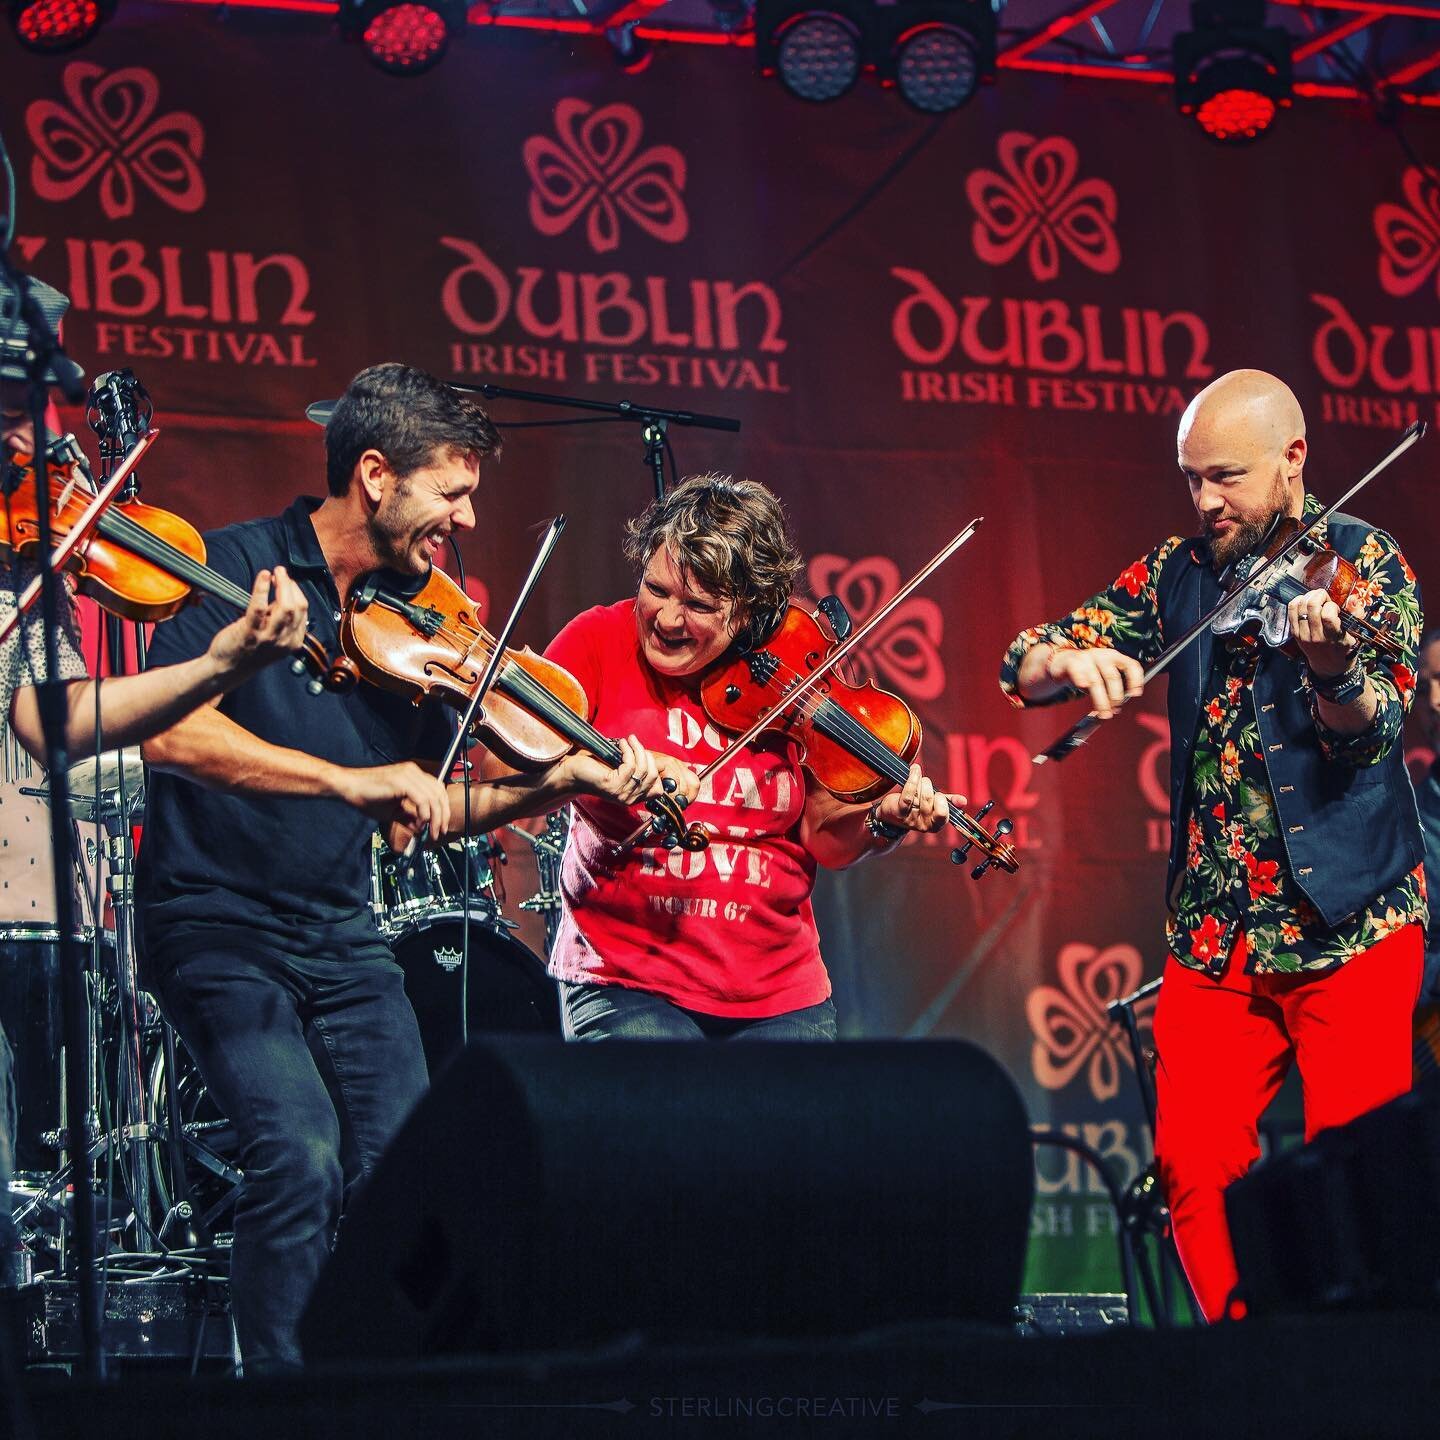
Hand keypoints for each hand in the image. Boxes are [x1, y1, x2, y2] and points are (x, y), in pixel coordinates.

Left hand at [206, 567, 308, 677]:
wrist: (228, 668)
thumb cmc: (249, 650)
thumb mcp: (273, 637)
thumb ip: (279, 618)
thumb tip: (282, 592)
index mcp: (293, 641)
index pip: (303, 611)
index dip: (296, 592)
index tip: (286, 582)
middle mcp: (284, 640)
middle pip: (297, 607)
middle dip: (291, 585)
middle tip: (281, 572)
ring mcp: (268, 638)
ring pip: (286, 607)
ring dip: (282, 585)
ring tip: (275, 573)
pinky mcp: (250, 633)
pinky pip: (259, 607)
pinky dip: (262, 588)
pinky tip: (263, 577)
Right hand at [333, 761, 450, 849]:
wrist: (348, 787)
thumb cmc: (366, 796)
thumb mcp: (392, 810)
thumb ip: (409, 817)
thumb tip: (421, 829)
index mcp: (413, 775)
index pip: (437, 790)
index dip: (443, 809)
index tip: (441, 826)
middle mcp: (413, 772)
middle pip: (439, 793)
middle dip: (442, 815)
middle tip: (439, 832)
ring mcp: (408, 774)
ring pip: (433, 797)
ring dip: (435, 818)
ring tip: (430, 832)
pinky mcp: (401, 781)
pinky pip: (422, 799)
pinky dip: (424, 814)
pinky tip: (420, 824)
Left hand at [563, 735, 690, 806]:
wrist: (572, 773)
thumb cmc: (596, 768)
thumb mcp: (623, 769)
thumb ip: (639, 769)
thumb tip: (661, 764)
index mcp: (633, 798)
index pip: (658, 790)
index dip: (656, 771)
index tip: (646, 755)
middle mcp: (629, 800)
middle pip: (652, 776)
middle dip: (646, 755)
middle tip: (635, 742)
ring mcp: (621, 794)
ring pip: (642, 769)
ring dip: (637, 749)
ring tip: (629, 740)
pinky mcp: (613, 786)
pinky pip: (630, 765)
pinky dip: (628, 751)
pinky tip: (621, 743)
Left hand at [873, 762, 964, 834]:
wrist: (890, 813)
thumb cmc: (915, 806)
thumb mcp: (934, 804)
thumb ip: (949, 802)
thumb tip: (964, 801)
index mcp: (935, 825)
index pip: (943, 814)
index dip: (942, 801)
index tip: (938, 794)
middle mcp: (923, 825)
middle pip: (931, 801)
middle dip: (928, 787)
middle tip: (925, 782)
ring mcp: (910, 820)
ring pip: (920, 797)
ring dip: (920, 783)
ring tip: (918, 778)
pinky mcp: (898, 812)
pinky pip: (908, 795)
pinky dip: (913, 779)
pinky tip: (914, 770)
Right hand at [1045, 646, 1144, 718]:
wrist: (1062, 662)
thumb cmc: (1087, 672)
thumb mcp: (1103, 676)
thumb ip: (1111, 689)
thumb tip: (1116, 709)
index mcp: (1115, 657)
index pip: (1131, 666)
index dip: (1136, 680)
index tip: (1135, 694)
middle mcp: (1102, 655)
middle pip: (1112, 677)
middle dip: (1115, 697)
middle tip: (1113, 710)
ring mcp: (1086, 658)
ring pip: (1095, 680)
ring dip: (1100, 699)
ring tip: (1102, 712)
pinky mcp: (1071, 662)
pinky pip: (1077, 671)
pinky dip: (1080, 679)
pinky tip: (1083, 686)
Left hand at [1288, 586, 1358, 677]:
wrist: (1328, 666)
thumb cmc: (1344, 648)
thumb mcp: (1355, 635)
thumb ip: (1356, 616)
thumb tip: (1353, 599)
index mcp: (1334, 638)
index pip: (1327, 616)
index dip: (1331, 606)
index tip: (1335, 608)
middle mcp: (1316, 637)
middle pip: (1312, 607)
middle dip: (1319, 595)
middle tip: (1324, 596)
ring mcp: (1303, 635)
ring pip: (1300, 607)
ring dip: (1308, 596)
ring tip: (1316, 597)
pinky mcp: (1295, 634)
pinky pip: (1291, 612)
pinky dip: (1297, 602)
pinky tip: (1304, 601)